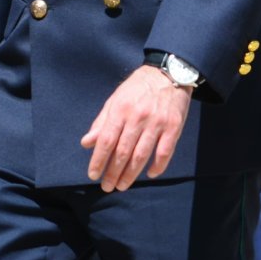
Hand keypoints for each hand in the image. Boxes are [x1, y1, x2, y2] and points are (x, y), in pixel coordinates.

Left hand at [80, 65, 191, 191]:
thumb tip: (86, 143)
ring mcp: (157, 122)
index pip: (106, 140)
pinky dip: (158, 167)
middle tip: (107, 187)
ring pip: (141, 155)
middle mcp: (138, 117)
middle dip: (113, 172)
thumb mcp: (115, 99)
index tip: (93, 175)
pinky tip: (150, 175)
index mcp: (120, 109)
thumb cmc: (137, 88)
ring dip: (131, 174)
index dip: (98, 160)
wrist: (168, 72)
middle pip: (123, 152)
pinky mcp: (174, 127)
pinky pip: (165, 152)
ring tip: (122, 186)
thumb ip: (101, 122)